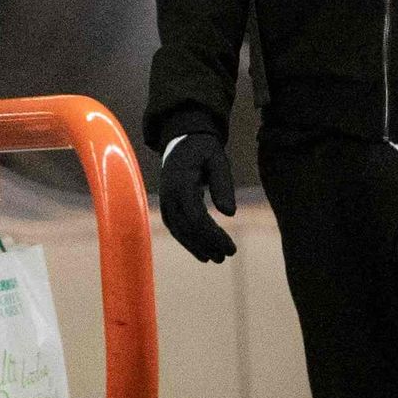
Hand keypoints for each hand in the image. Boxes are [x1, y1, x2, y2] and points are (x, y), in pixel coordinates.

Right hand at [157, 132, 238, 262]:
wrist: (182, 139)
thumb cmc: (204, 149)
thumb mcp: (218, 159)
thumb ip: (223, 184)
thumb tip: (229, 213)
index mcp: (181, 183)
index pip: (196, 218)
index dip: (214, 236)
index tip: (232, 248)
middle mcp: (169, 195)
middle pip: (188, 228)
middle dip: (207, 245)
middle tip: (226, 256)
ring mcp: (165, 201)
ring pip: (180, 232)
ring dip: (197, 247)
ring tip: (216, 258)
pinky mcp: (167, 205)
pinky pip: (176, 228)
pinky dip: (189, 242)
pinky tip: (203, 251)